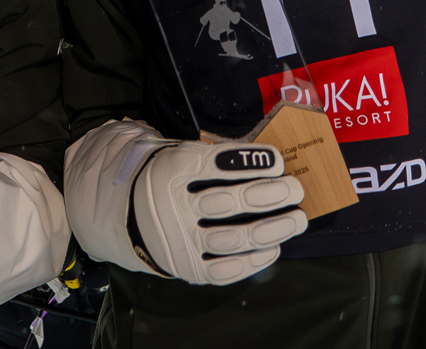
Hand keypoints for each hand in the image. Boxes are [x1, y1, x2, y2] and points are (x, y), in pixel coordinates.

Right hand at [130, 140, 306, 284]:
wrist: (128, 215)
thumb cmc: (171, 179)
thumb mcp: (182, 156)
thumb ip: (217, 159)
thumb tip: (268, 162)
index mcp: (170, 171)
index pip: (213, 164)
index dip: (248, 162)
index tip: (278, 160)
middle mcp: (173, 208)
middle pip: (228, 202)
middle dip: (269, 195)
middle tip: (295, 189)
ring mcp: (181, 242)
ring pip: (233, 238)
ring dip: (272, 229)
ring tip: (297, 219)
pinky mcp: (188, 268)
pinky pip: (226, 269)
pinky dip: (254, 259)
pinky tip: (274, 247)